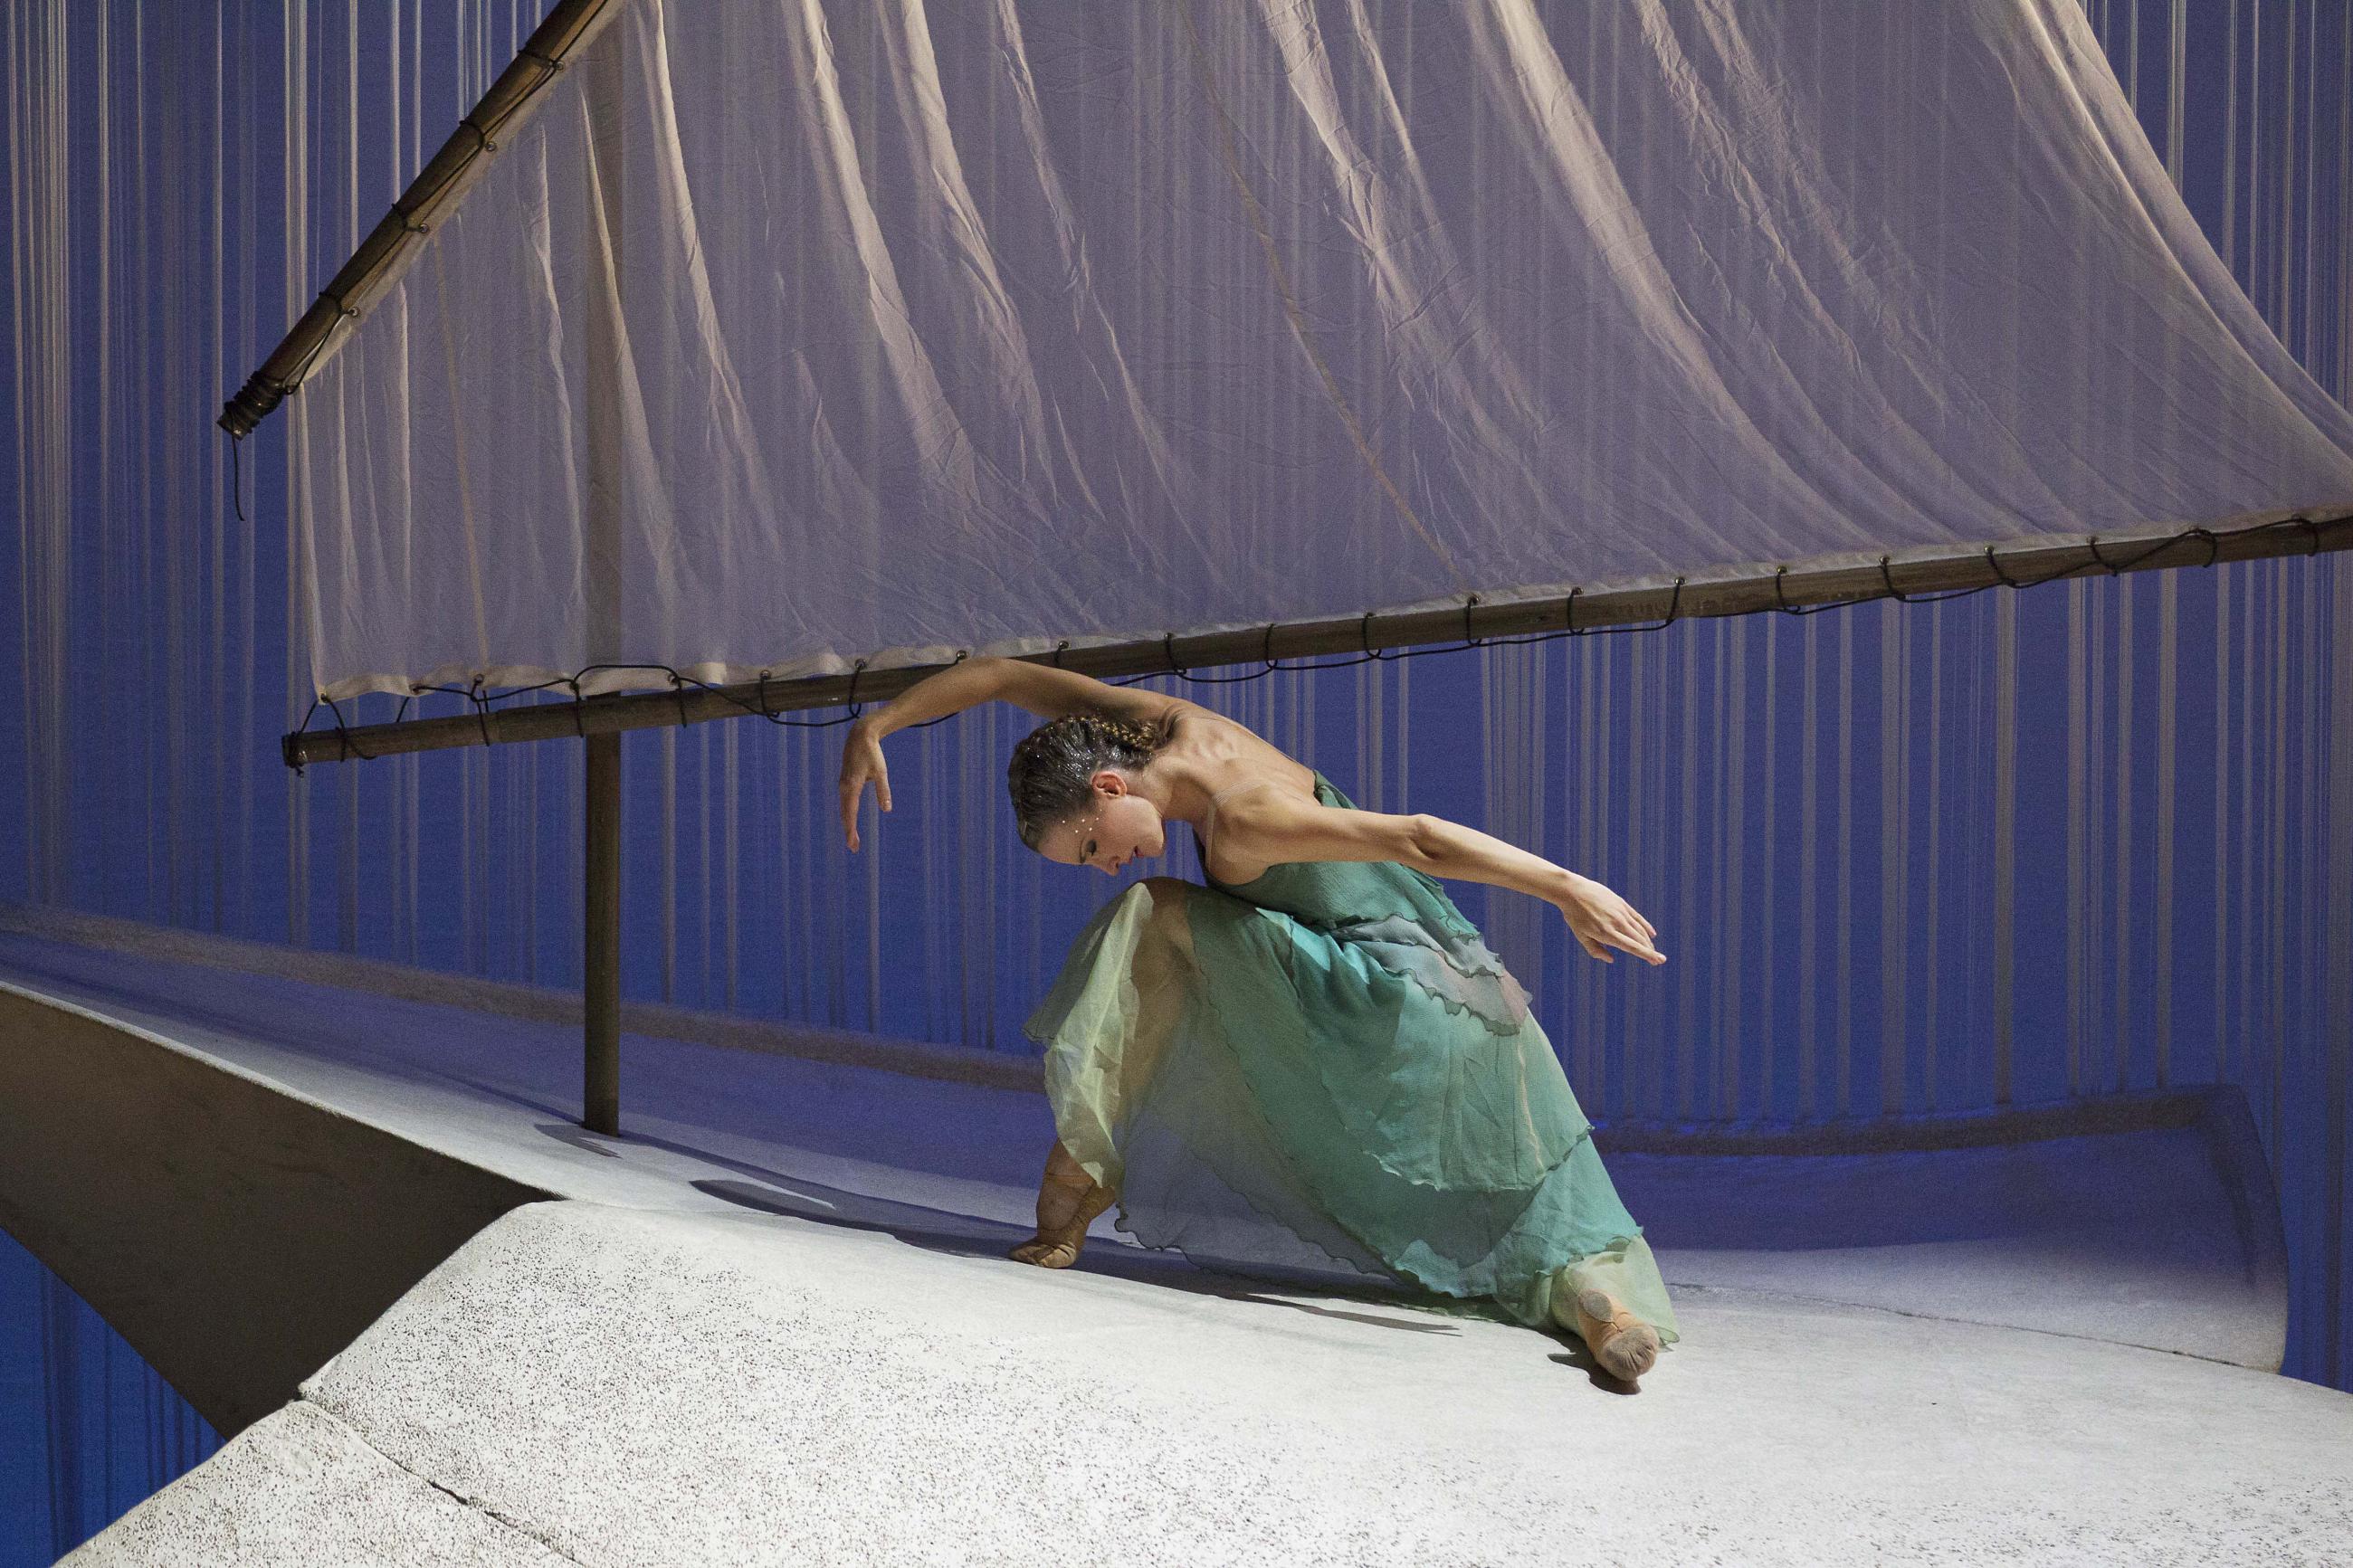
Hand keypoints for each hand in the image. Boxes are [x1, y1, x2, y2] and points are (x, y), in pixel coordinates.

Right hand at [838, 716, 891, 851]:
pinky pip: (844, 802)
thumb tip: (887, 809)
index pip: (850, 813)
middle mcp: (844, 787)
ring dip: (847, 824)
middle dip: (849, 831)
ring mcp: (843, 785)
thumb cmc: (872, 754)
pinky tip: (850, 821)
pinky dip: (846, 815)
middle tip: (854, 848)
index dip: (851, 830)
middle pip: (845, 814)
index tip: (853, 844)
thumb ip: (883, 791)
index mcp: (852, 786)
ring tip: (853, 839)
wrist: (860, 737)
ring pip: (843, 809)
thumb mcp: (881, 772)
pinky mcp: (844, 782)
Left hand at [1552, 873, 1664, 965]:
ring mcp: (1620, 912)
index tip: (1659, 961)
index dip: (1647, 955)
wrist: (1573, 890)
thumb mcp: (1581, 935)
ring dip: (1647, 941)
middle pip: (1639, 939)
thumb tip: (1611, 960)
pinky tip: (1651, 934)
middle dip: (1650, 951)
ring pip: (1639, 929)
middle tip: (1658, 961)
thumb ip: (1595, 950)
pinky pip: (1637, 917)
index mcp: (1606, 933)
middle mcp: (1617, 923)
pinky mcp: (1621, 903)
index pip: (1632, 947)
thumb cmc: (1575, 915)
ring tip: (1652, 950)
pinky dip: (1645, 926)